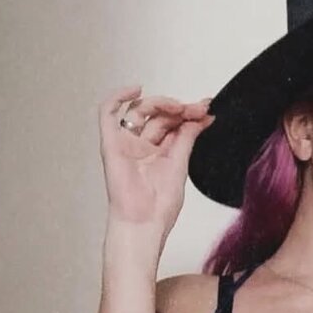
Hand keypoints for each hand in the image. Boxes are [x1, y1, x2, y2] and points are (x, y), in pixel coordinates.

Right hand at [97, 83, 215, 232]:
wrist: (144, 222)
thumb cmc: (159, 208)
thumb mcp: (181, 165)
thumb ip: (188, 138)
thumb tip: (203, 117)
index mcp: (160, 154)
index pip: (173, 123)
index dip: (188, 113)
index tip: (206, 108)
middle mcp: (142, 146)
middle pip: (158, 115)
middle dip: (179, 108)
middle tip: (196, 109)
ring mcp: (126, 144)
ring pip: (139, 110)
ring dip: (160, 103)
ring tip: (179, 108)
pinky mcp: (110, 144)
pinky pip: (107, 113)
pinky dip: (118, 97)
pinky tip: (136, 90)